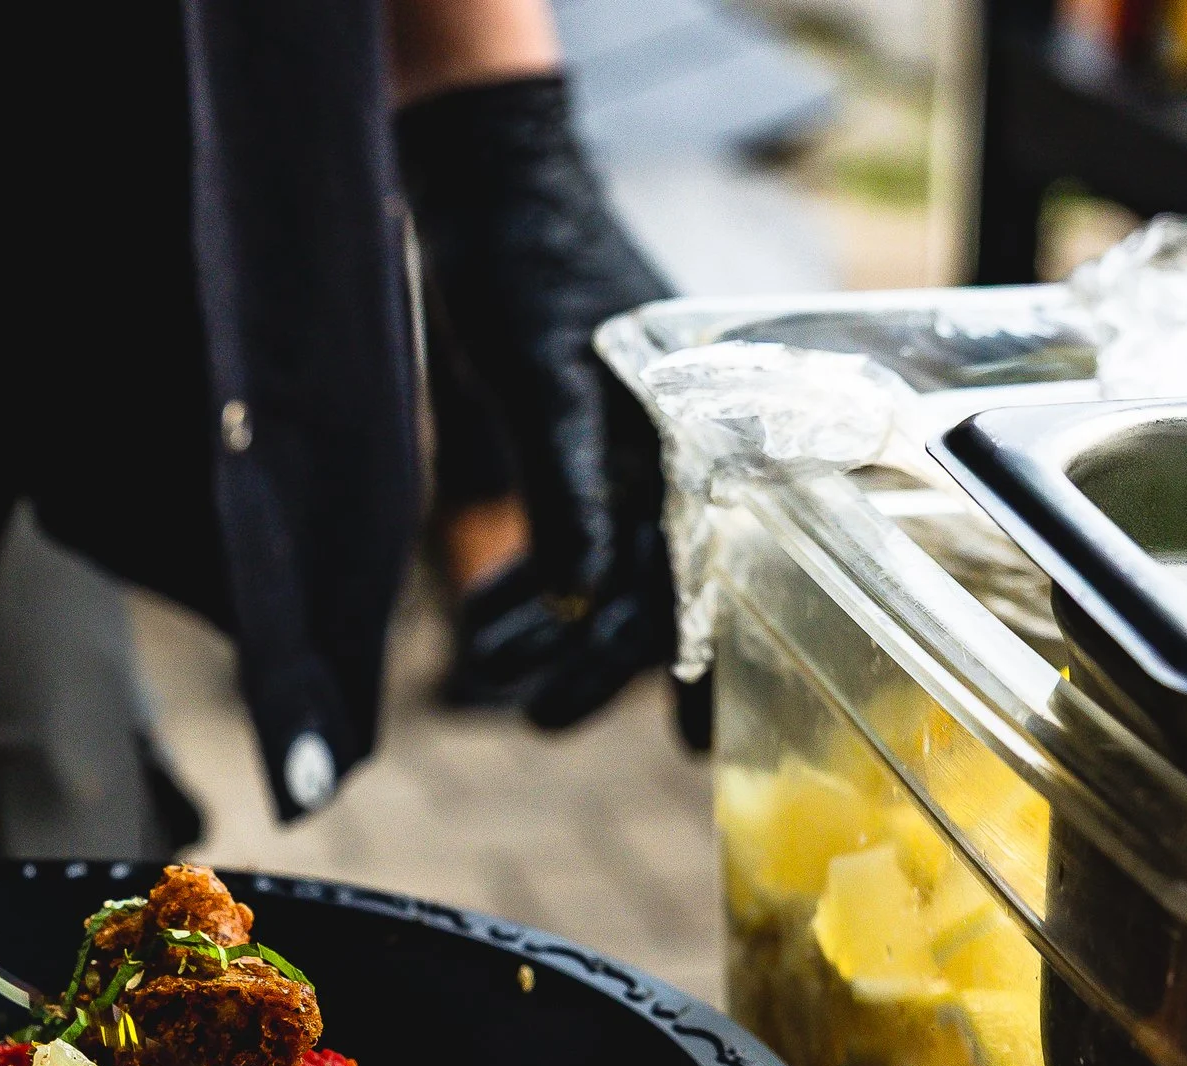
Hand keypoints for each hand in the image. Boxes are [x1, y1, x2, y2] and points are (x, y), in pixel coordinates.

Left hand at [397, 73, 672, 728]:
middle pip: (654, 588)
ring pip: (600, 571)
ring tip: (497, 683)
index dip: (693, 665)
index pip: (707, 575)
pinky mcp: (572, 449)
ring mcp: (624, 455)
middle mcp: (676, 457)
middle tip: (542, 720)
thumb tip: (583, 601)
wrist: (488, 197)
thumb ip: (565, 489)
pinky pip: (562, 537)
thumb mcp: (543, 385)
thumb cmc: (529, 280)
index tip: (684, 746)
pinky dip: (524, 583)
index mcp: (699, 445)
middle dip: (598, 663)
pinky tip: (480, 622)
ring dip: (549, 631)